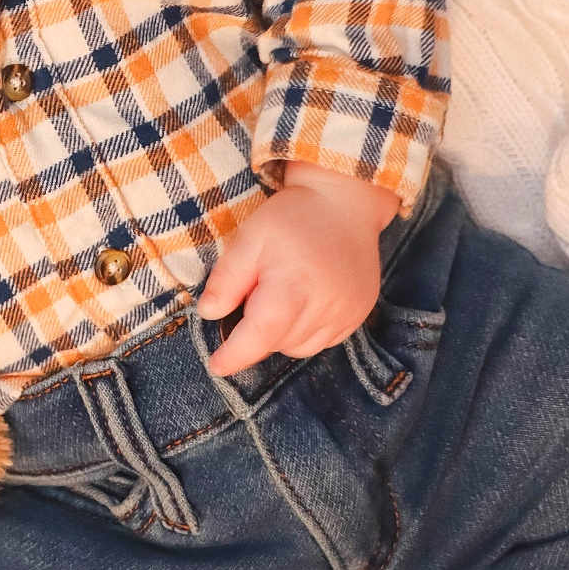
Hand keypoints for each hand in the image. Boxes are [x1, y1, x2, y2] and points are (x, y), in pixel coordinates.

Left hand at [198, 163, 396, 376]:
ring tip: (281, 294)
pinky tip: (303, 301)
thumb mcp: (249, 239)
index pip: (261, 335)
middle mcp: (325, 306)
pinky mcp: (359, 313)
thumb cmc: (291, 217)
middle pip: (279, 343)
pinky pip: (324, 340)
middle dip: (258, 331)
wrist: (344, 204)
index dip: (236, 354)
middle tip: (256, 293)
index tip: (216, 366)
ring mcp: (347, 313)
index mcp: (293, 286)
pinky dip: (306, 330)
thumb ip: (228, 279)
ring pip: (301, 347)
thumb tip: (208, 313)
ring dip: (282, 333)